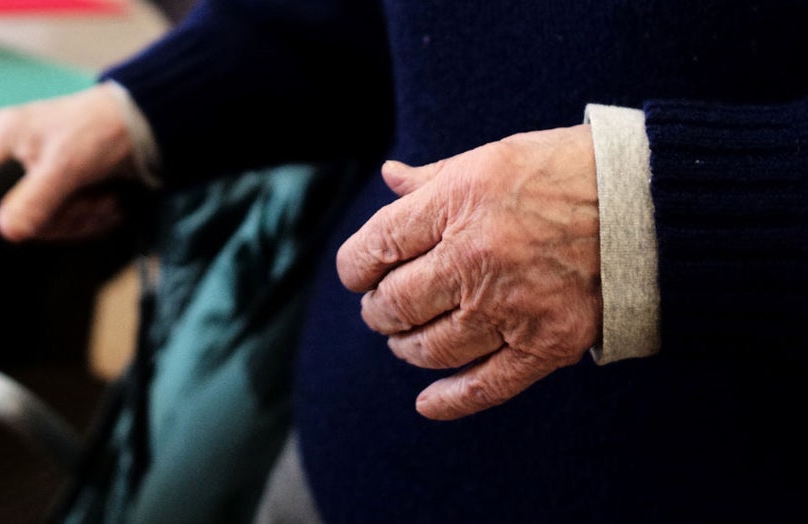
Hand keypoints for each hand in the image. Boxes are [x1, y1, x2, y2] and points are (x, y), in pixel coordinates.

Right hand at [0, 83, 138, 241]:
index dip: (4, 212)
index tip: (37, 219)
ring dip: (82, 219)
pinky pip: (68, 219)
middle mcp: (17, 157)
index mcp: (4, 140)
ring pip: (46, 221)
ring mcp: (42, 174)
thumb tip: (7, 231)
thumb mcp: (66, 166)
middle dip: (59, 218)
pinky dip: (92, 216)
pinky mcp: (66, 188)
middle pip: (17, 214)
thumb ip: (35, 200)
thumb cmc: (103, 129)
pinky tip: (108, 202)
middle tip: (88, 205)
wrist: (146, 125)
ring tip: (105, 200)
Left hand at [336, 125, 600, 419]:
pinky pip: (484, 386)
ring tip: (406, 338)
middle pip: (395, 303)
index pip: (374, 248)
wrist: (649, 203)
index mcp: (456, 203)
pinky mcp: (544, 345)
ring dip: (406, 347)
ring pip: (429, 348)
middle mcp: (475, 257)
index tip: (359, 274)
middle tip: (383, 307)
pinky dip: (449, 400)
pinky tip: (427, 403)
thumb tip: (388, 180)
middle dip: (378, 310)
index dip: (355, 268)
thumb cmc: (566, 171)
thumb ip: (433, 178)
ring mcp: (509, 307)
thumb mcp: (492, 157)